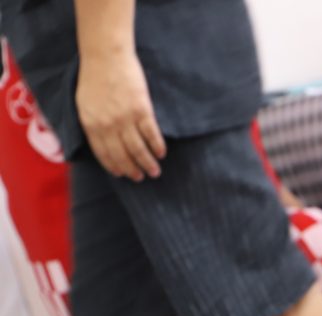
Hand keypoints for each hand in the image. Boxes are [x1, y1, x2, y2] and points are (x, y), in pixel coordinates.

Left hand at [74, 48, 164, 180]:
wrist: (106, 56)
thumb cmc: (94, 77)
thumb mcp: (84, 103)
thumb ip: (92, 123)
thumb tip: (103, 142)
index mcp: (91, 124)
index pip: (103, 153)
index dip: (114, 167)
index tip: (123, 175)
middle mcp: (108, 125)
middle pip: (122, 155)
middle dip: (133, 170)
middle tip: (141, 177)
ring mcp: (125, 118)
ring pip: (138, 149)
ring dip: (147, 163)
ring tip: (155, 172)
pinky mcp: (142, 110)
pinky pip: (151, 134)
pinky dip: (157, 146)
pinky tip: (161, 153)